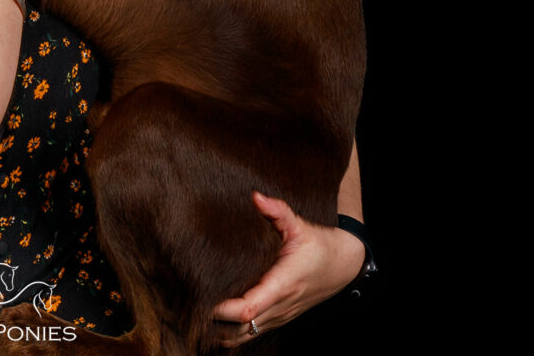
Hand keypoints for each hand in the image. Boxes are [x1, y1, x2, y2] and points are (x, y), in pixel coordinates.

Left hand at [211, 193, 364, 346]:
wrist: (344, 264)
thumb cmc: (320, 245)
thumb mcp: (301, 225)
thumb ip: (278, 211)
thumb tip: (256, 197)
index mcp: (282, 284)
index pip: (247, 309)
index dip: (222, 308)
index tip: (201, 295)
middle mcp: (280, 306)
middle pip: (240, 329)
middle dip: (214, 320)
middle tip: (190, 301)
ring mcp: (279, 316)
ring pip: (245, 336)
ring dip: (221, 330)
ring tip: (198, 311)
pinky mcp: (279, 318)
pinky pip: (252, 334)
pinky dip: (232, 332)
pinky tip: (216, 320)